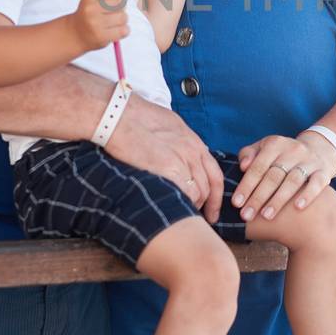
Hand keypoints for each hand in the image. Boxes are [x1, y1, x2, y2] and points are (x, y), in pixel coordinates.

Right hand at [69, 0, 133, 50]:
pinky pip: (124, 30)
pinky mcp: (101, 37)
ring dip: (123, 19)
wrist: (76, 33)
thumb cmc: (91, 12)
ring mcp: (95, 24)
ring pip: (123, 17)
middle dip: (122, 6)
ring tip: (113, 21)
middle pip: (120, 2)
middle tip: (114, 11)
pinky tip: (115, 30)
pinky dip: (124, 30)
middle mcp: (90, 9)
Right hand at [104, 96, 224, 221]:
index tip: (212, 210)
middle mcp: (193, 152)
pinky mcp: (169, 169)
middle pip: (208, 187)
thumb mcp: (169, 126)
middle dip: (206, 205)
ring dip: (193, 206)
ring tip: (182, 214)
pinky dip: (183, 204)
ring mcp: (183, 160)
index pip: (215, 174)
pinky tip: (175, 208)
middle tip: (199, 217)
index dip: (216, 196)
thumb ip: (180, 143)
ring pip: (198, 193)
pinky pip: (186, 194)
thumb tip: (180, 156)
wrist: (120, 117)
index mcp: (194, 142)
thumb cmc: (137, 118)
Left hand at [232, 135, 334, 221]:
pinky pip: (317, 183)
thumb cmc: (282, 155)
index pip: (258, 166)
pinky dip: (308, 195)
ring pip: (293, 181)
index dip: (246, 185)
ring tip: (266, 216)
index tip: (236, 203)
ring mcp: (309, 161)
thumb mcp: (265, 148)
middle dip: (258, 197)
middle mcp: (293, 150)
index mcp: (275, 143)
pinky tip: (297, 207)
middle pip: (273, 176)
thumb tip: (242, 166)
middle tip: (246, 215)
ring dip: (278, 199)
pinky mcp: (323, 172)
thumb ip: (249, 154)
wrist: (319, 150)